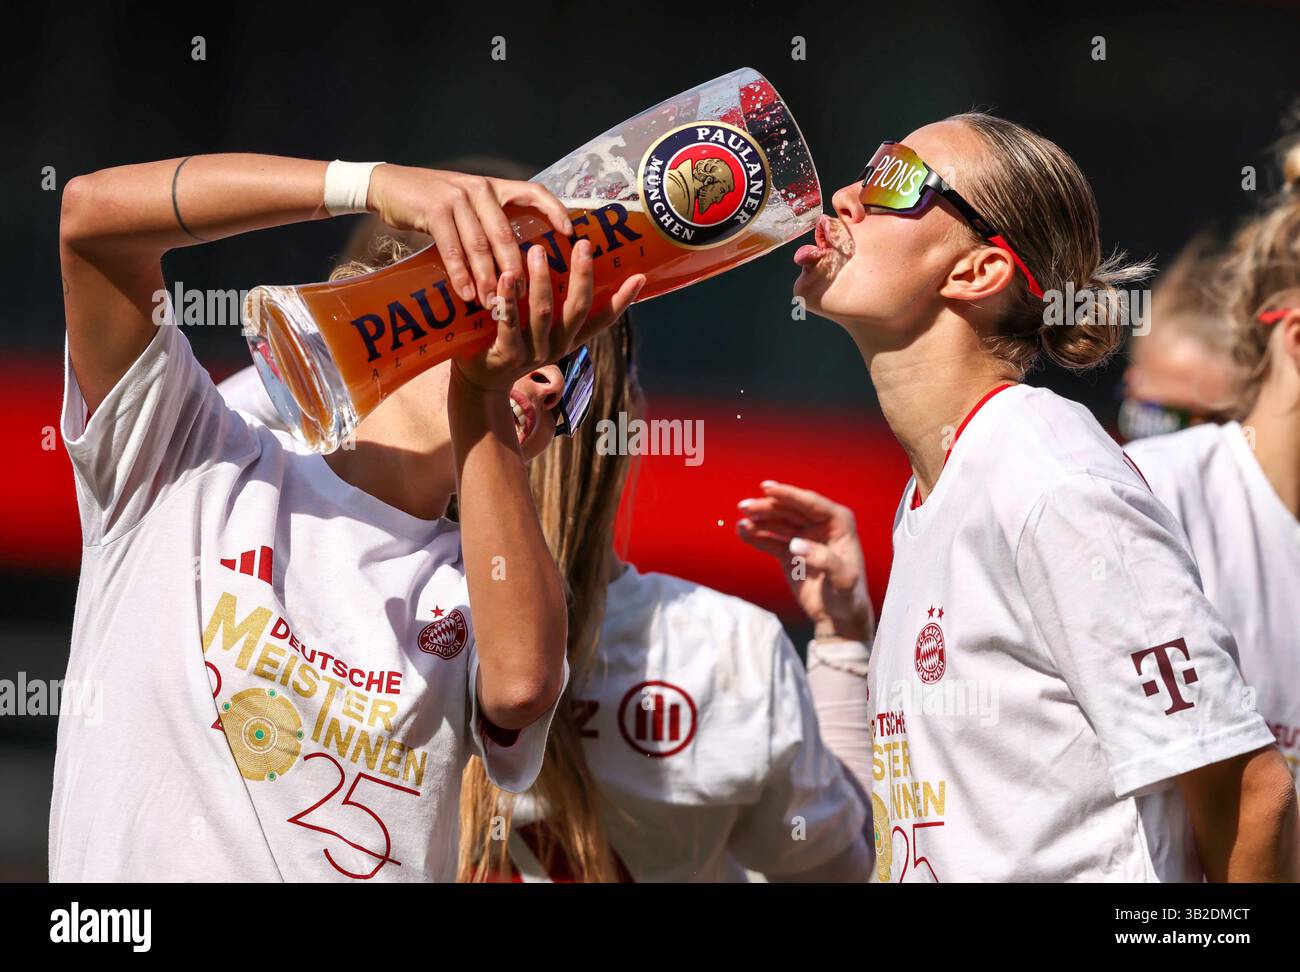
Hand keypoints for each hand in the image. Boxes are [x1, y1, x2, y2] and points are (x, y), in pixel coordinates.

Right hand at [367, 165, 572, 306]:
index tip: (570, 234)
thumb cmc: (433, 202)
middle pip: (506, 233)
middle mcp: (480, 189)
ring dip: (488, 278)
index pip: (534, 192)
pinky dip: (461, 274)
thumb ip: (490, 222)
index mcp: (494, 187)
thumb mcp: (467, 205)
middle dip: (516, 268)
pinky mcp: (435, 209)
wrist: (389, 186)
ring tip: (494, 304)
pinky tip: (466, 293)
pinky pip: (453, 248)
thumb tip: (515, 260)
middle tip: (524, 296)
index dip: (554, 211)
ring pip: (480, 245)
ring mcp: (457, 198)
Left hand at [453, 239, 644, 393]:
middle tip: (583, 244)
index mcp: (569, 339)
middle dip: (582, 276)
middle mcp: (557, 346)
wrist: (482, 383)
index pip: (603, 319)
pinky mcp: (508, 354)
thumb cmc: (510, 343)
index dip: (622, 300)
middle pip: (578, 309)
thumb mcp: (537, 328)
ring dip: (542, 280)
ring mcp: (534, 352)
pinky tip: (506, 276)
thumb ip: (550, 303)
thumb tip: (556, 257)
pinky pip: (509, 322)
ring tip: (539, 250)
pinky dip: (508, 298)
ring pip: (544, 312)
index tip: (638, 276)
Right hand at [736, 481, 873, 642]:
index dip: (788, 494)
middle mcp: (820, 525)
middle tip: (745, 507)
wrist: (839, 618)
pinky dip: (756, 536)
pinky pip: (770, 540)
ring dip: (758, 521)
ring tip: (741, 523)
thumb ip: (824, 560)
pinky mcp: (789, 552)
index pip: (811, 503)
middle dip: (767, 507)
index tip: (767, 488)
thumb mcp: (843, 579)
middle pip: (789, 510)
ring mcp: (803, 538)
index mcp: (838, 523)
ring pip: (777, 523)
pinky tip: (743, 533)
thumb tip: (796, 543)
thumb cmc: (848, 596)